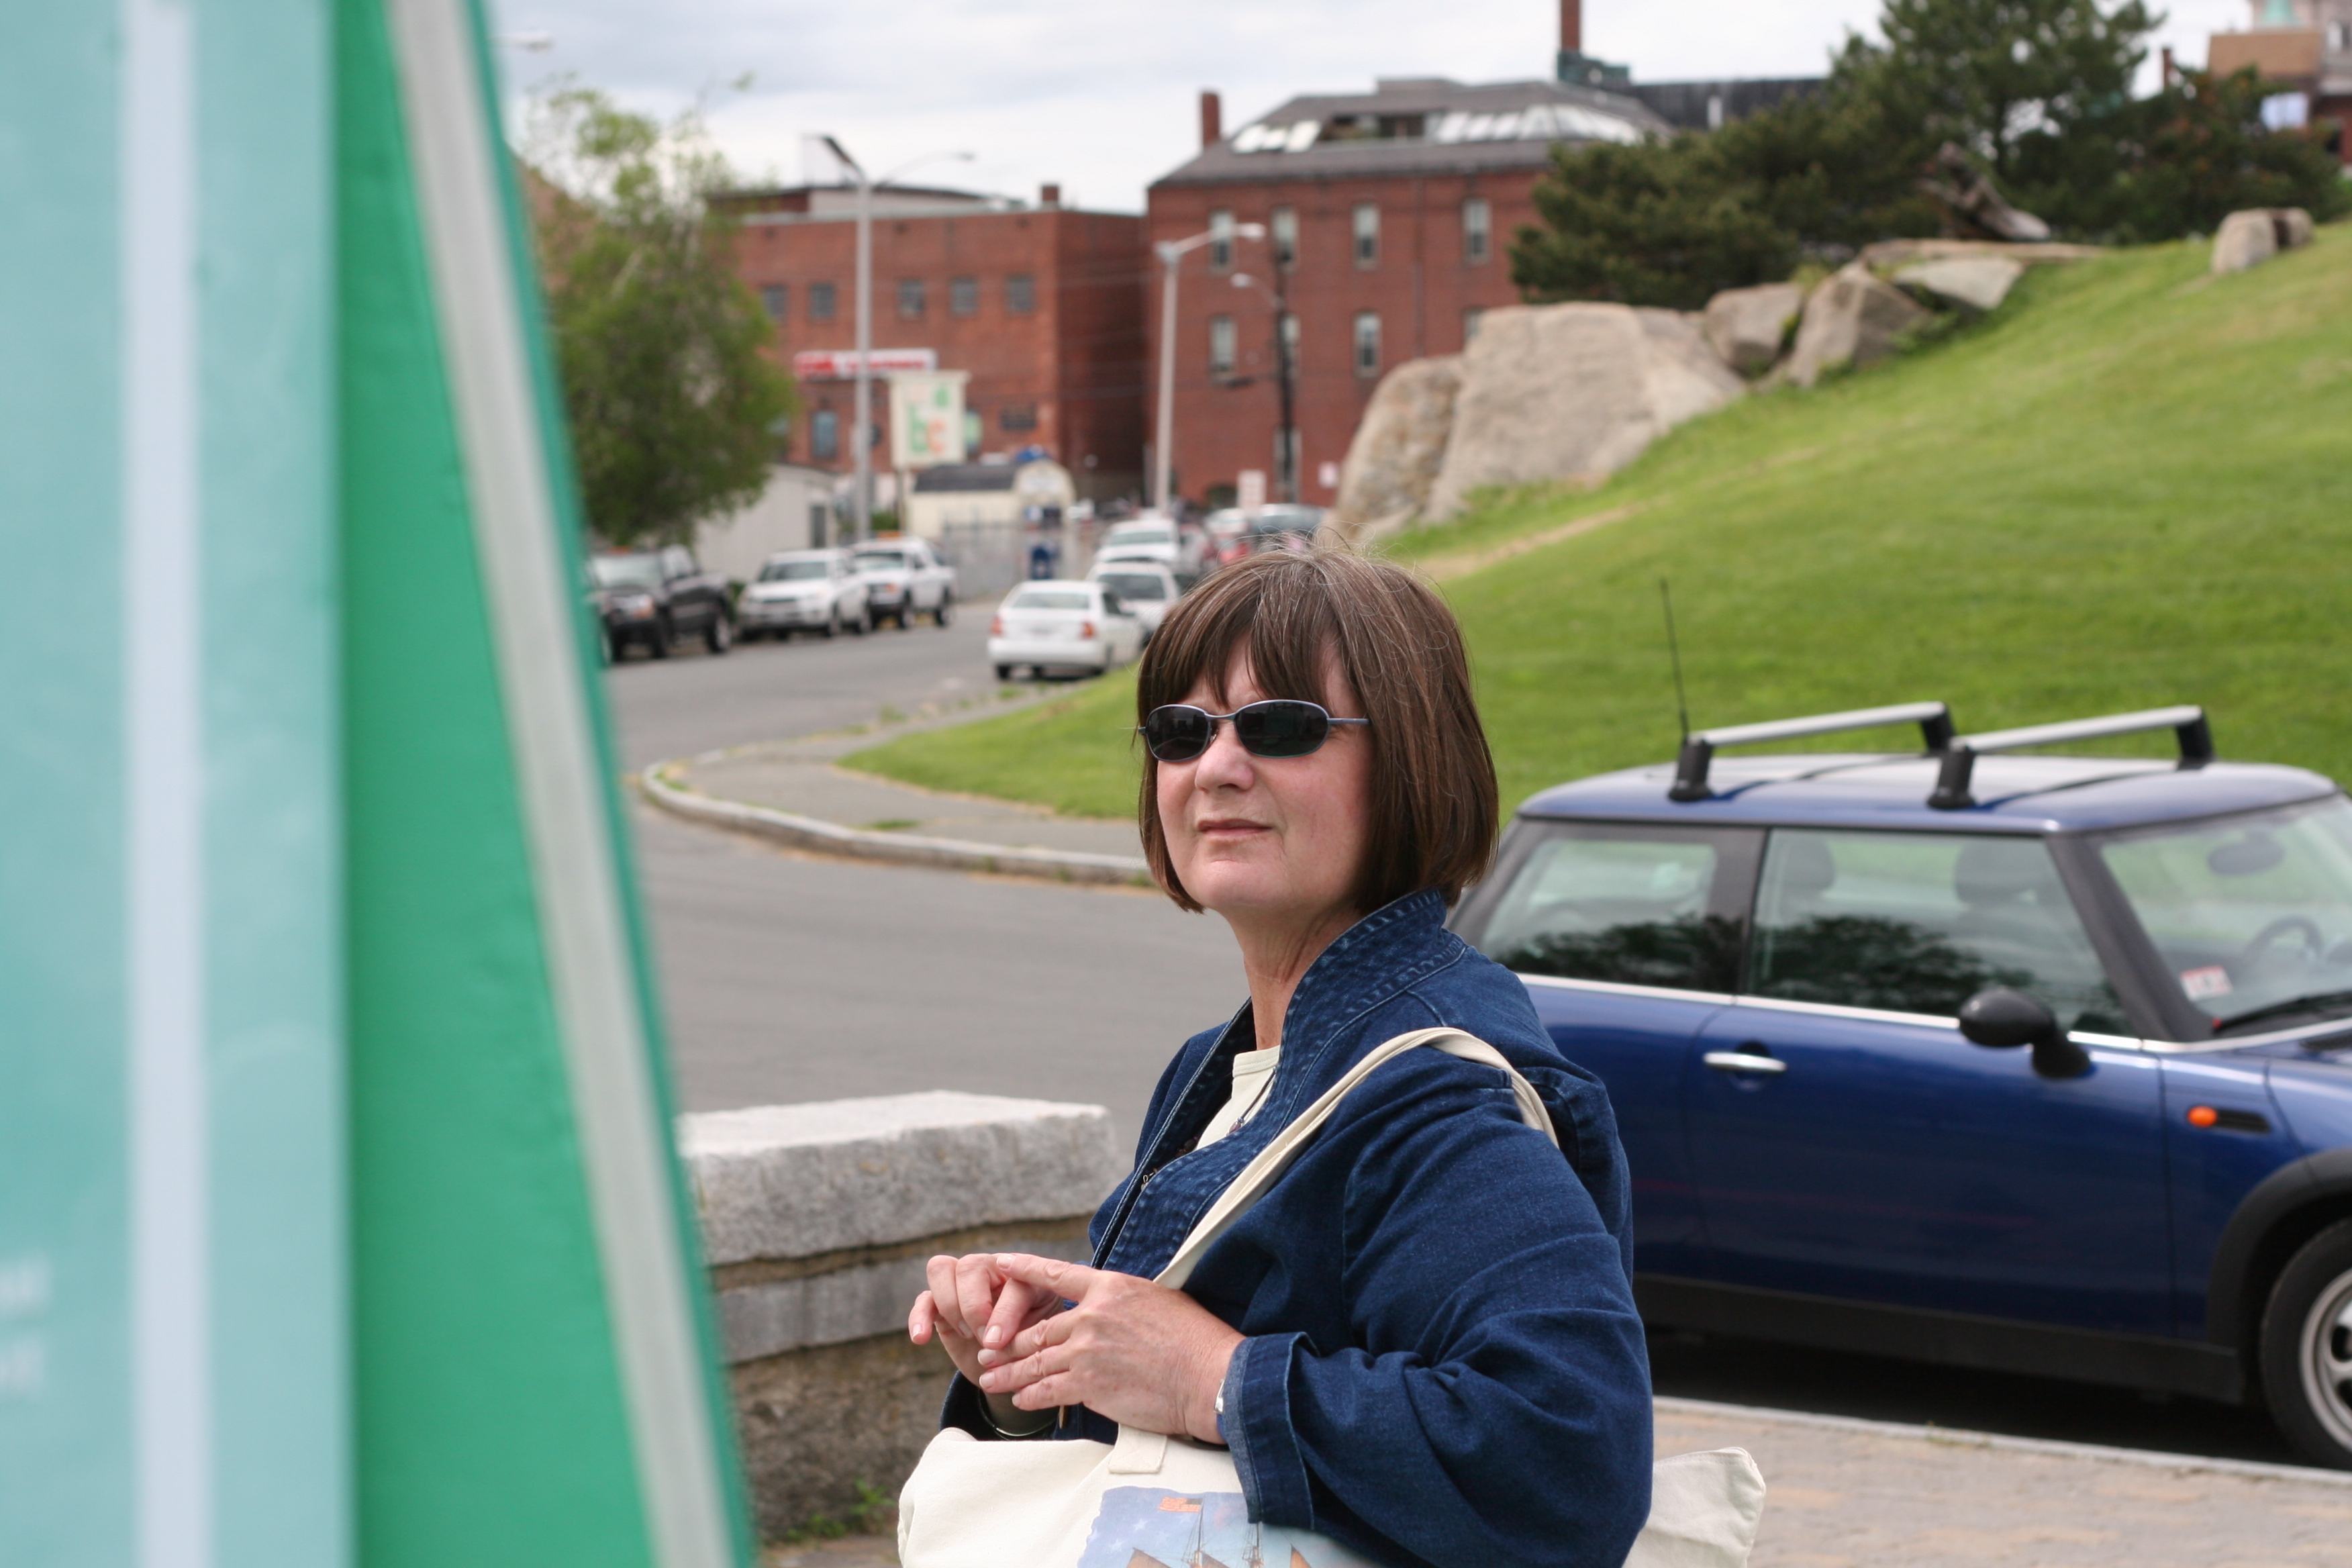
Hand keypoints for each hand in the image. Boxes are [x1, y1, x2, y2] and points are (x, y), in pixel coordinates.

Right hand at [907, 1252, 1061, 1386]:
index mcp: (1024, 1276)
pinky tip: (921, 1338)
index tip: (997, 1342)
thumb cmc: (1032, 1346)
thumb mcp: (1038, 1340)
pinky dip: (919, 1316)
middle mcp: (991, 1270)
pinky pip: (923, 1299)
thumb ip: (1024, 1333)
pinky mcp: (940, 1304)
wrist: (1014, 1365)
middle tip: (984, 1339)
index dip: (1003, 1312)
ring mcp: (962, 1284)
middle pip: (970, 1265)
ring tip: (965, 1335)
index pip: (1011, 1282)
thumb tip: (991, 1341)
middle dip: (973, 1306)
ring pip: (941, 1268)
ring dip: (950, 1304)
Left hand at [977, 1254, 1240, 1443]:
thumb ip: (1125, 1301)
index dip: (1024, 1269)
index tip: (1002, 1264)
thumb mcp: (1160, 1300)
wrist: (1210, 1378)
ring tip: (990, 1378)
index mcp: (1111, 1287)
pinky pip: (1046, 1390)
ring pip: (1034, 1361)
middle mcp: (1092, 1316)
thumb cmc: (1196, 1341)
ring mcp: (1087, 1351)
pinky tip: (1020, 1399)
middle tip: (988, 1349)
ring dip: (1008, 1372)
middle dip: (1008, 1341)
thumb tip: (1113, 1304)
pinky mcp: (1088, 1385)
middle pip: (1038, 1328)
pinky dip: (1029, 1395)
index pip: (1055, 1273)